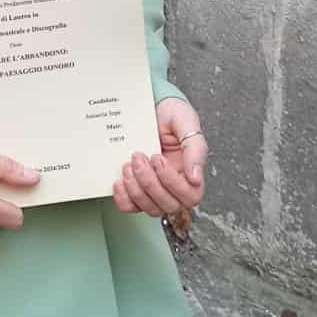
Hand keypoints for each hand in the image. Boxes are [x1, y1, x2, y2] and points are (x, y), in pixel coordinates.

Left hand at [112, 98, 207, 220]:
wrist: (151, 108)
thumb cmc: (171, 115)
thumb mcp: (187, 122)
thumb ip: (195, 148)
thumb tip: (196, 177)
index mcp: (191, 172)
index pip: (190, 195)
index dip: (172, 182)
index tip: (158, 158)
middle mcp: (175, 185)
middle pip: (168, 205)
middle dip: (149, 182)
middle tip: (138, 158)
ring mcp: (156, 189)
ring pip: (151, 208)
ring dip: (136, 189)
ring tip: (129, 165)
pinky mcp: (138, 189)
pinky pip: (131, 207)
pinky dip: (124, 198)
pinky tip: (120, 180)